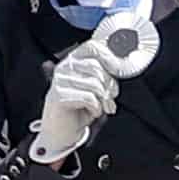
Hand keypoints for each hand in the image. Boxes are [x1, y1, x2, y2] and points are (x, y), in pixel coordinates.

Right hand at [30, 40, 118, 162]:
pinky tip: (92, 112)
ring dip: (103, 99)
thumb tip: (119, 68)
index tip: (117, 71)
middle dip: (110, 86)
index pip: (93, 47)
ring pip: (95, 83)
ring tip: (102, 107)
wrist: (61, 132)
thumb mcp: (95, 89)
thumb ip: (104, 76)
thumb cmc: (79, 110)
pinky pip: (89, 98)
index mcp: (74, 61)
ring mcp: (60, 80)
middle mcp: (65, 67)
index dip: (109, 57)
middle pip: (98, 67)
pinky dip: (96, 108)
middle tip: (110, 99)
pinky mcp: (59, 95)